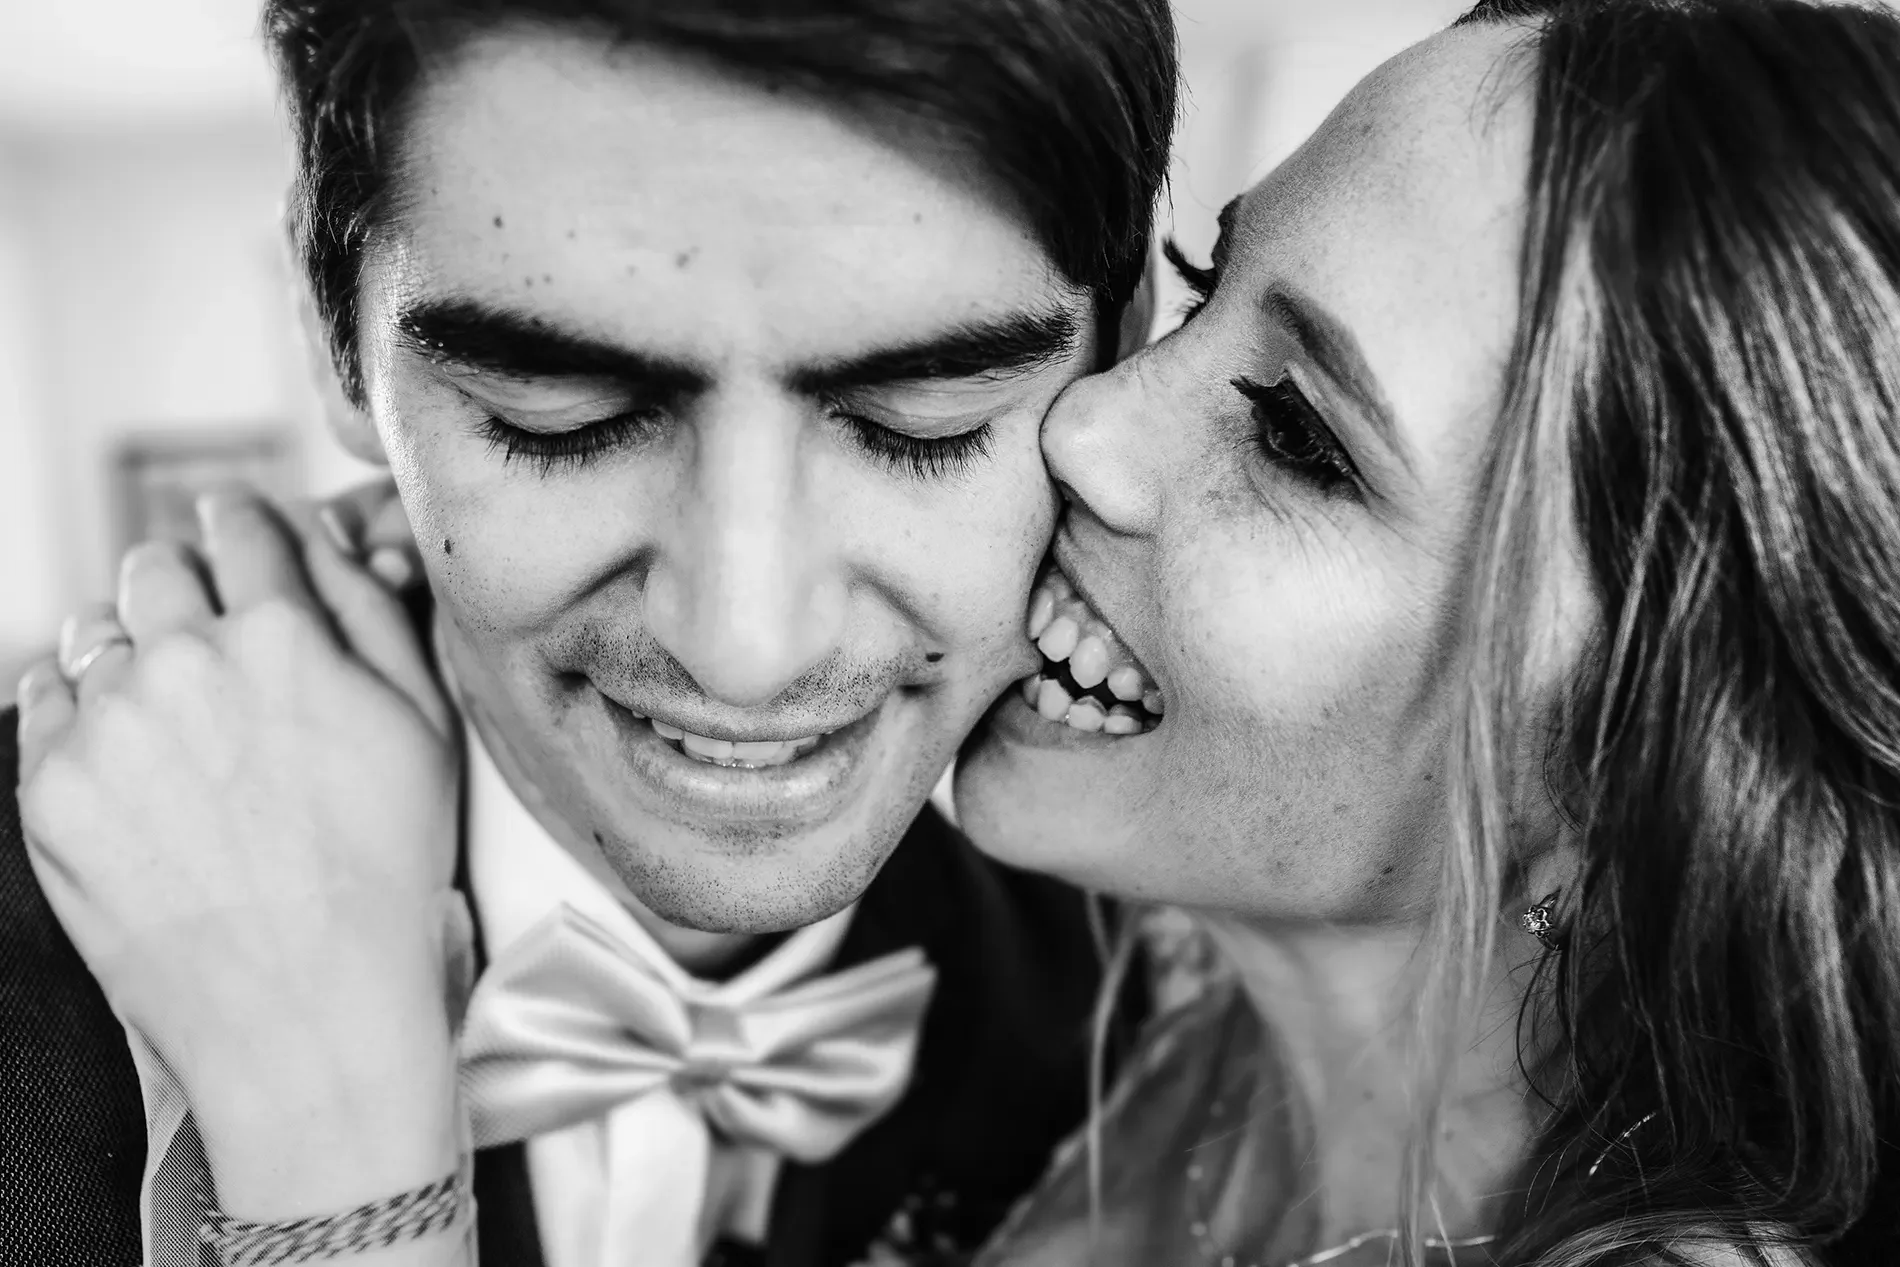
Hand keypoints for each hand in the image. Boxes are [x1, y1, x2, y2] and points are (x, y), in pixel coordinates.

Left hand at [15, 490, 461, 1222]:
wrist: (308, 1009)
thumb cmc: (385, 872)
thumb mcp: (425, 724)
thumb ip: (371, 607)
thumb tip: (321, 535)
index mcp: (281, 634)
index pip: (240, 523)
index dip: (249, 533)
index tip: (245, 549)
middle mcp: (182, 660)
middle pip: (154, 563)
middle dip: (187, 590)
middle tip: (220, 652)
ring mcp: (106, 724)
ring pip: (93, 629)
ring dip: (132, 653)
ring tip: (180, 725)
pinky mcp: (49, 789)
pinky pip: (45, 701)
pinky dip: (85, 716)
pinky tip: (141, 771)